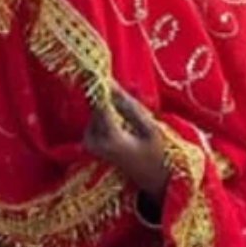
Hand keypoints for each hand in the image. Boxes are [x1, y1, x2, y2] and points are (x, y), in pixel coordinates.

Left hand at [84, 86, 169, 201]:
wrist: (151, 179)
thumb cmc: (156, 155)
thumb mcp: (151, 130)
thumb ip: (130, 108)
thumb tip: (112, 86)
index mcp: (110, 138)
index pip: (99, 104)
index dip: (98, 84)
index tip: (97, 67)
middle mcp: (94, 141)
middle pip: (97, 106)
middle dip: (111, 95)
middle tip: (131, 91)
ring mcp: (89, 142)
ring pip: (96, 111)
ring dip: (112, 104)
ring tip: (132, 115)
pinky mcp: (89, 142)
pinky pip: (97, 118)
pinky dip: (110, 113)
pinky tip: (125, 121)